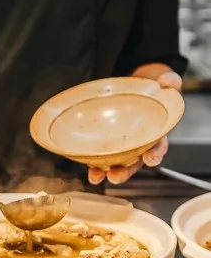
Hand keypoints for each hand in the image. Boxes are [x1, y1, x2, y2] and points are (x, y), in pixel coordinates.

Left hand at [88, 70, 181, 185]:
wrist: (139, 87)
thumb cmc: (154, 90)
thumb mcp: (166, 82)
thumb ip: (170, 81)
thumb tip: (166, 81)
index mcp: (157, 134)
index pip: (158, 147)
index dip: (155, 154)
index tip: (151, 158)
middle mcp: (140, 145)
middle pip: (134, 163)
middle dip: (125, 172)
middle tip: (116, 175)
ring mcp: (123, 146)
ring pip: (116, 164)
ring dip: (106, 172)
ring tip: (96, 176)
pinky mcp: (108, 143)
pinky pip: (101, 155)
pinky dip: (93, 163)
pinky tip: (86, 166)